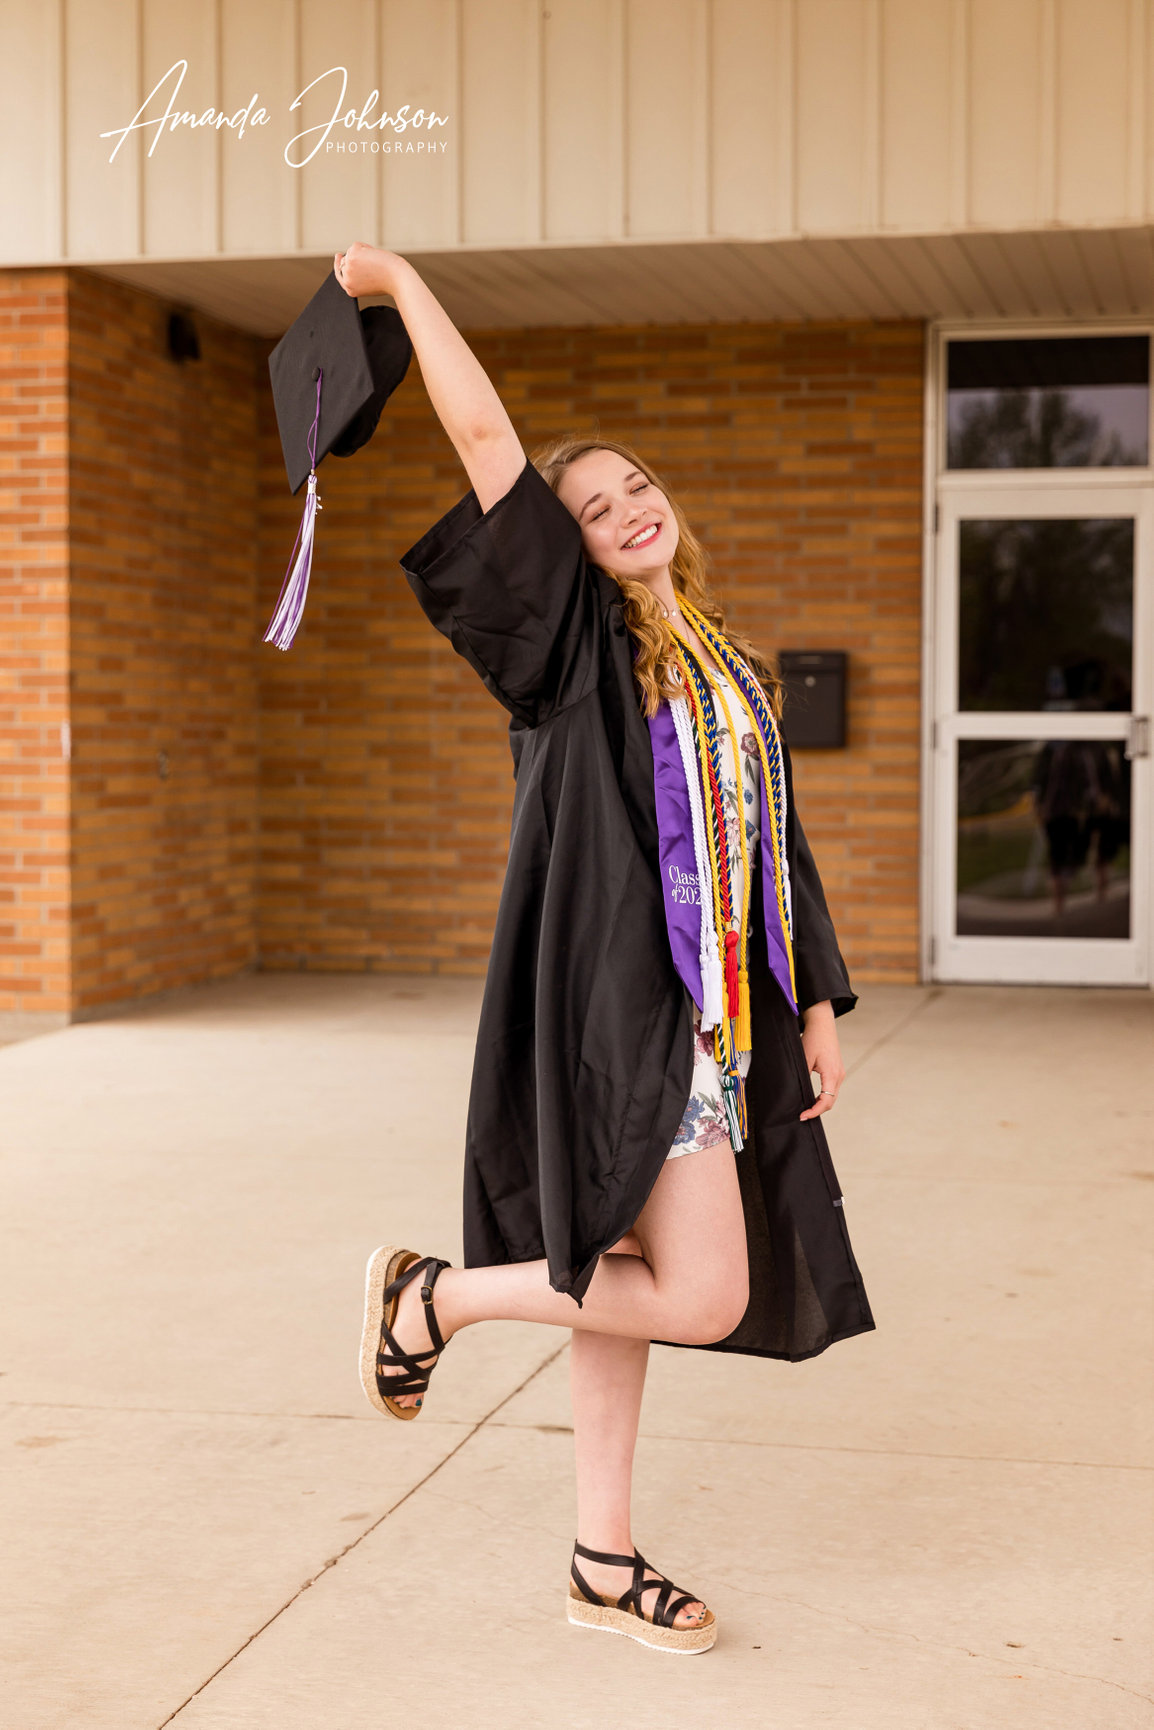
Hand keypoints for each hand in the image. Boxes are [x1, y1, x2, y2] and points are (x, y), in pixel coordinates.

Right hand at [333, 242, 406, 298]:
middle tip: (368, 259)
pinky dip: (366, 247)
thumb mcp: (370, 283)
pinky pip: (357, 245)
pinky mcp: (353, 254)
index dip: (338, 264)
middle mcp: (347, 279)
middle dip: (354, 258)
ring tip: (376, 263)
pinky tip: (375, 256)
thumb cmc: (389, 282)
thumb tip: (353, 257)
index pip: (340, 275)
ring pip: (351, 252)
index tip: (339, 256)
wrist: (397, 278)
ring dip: (362, 253)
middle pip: (344, 262)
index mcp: (350, 289)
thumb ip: (358, 275)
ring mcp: (348, 266)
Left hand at [798, 999, 843, 1121]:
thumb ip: (803, 1077)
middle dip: (817, 1111)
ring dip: (821, 1104)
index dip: (814, 1111)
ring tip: (806, 1109)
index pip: (826, 1101)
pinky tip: (813, 1099)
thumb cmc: (813, 1038)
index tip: (803, 1116)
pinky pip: (832, 1089)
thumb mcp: (804, 1059)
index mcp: (831, 1074)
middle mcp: (839, 1075)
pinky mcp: (837, 1070)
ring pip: (832, 1096)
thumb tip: (798, 1094)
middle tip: (802, 1116)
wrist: (822, 1023)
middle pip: (831, 1101)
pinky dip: (824, 1097)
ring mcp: (839, 1073)